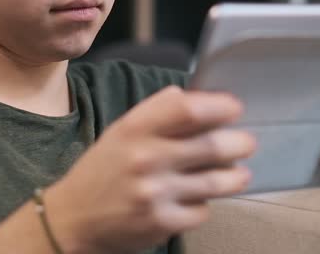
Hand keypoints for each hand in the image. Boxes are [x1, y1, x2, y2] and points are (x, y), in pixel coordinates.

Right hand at [46, 86, 256, 252]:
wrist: (72, 218)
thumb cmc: (102, 171)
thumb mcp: (121, 132)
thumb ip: (156, 113)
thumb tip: (193, 96)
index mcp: (135, 129)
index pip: (188, 110)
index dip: (219, 107)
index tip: (234, 108)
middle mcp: (145, 158)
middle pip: (211, 146)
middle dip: (238, 143)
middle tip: (246, 142)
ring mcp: (155, 193)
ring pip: (215, 181)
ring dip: (234, 176)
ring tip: (238, 173)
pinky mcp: (161, 223)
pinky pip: (202, 210)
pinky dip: (204, 204)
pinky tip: (197, 198)